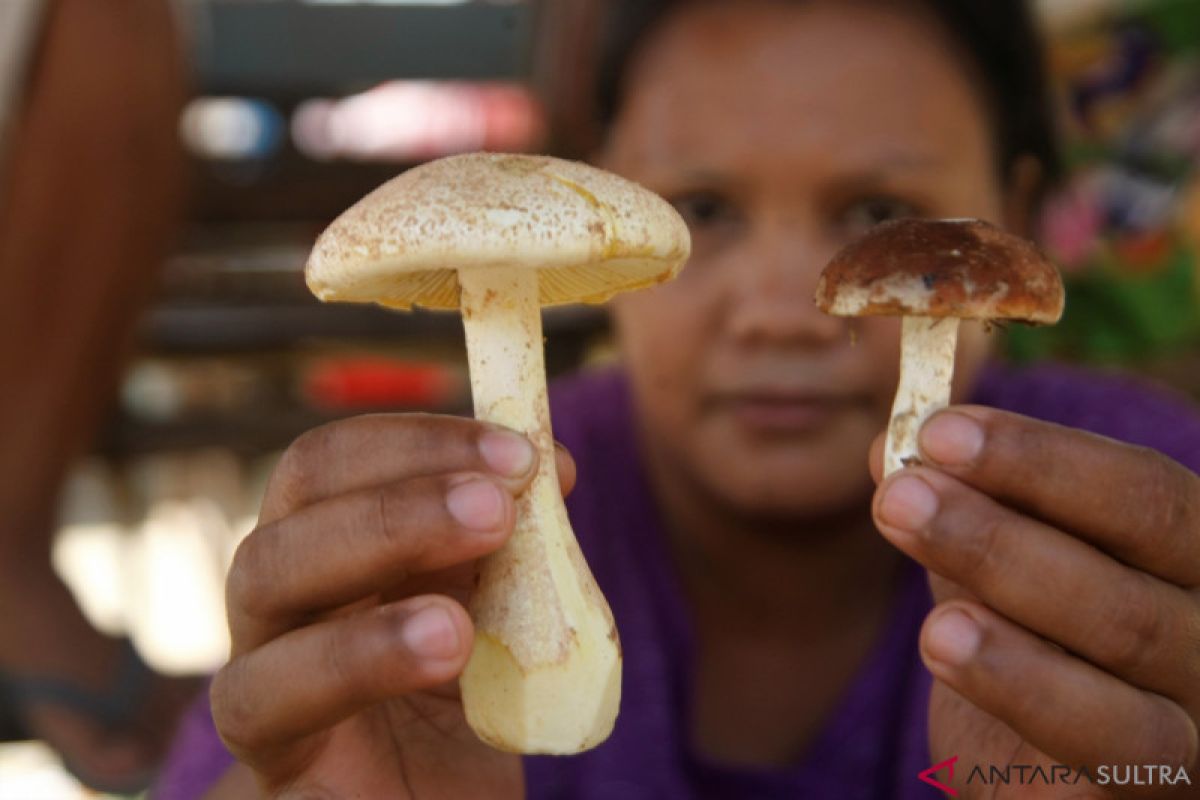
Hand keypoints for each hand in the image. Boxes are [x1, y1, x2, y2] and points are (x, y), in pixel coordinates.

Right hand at [209, 414, 575, 798]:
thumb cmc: (464, 701)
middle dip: (404, 490)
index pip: (345, 456)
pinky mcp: (265, 744)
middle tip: (500, 506)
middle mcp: (287, 582)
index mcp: (336, 537)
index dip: (424, 439)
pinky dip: (358, 658)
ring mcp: (261, 654)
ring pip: (264, 574)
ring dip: (375, 554)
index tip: (522, 452)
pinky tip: (444, 650)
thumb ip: (511, 540)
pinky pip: (265, 696)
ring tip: (467, 593)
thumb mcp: (496, 606)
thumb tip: (550, 464)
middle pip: (298, 493)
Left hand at [870, 408, 1199, 797]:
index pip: (1145, 494)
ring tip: (927, 609)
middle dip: (998, 536)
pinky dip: (1019, 696)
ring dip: (1008, 627)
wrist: (1051, 781)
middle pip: (1128, 586)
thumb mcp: (998, 576)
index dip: (1039, 458)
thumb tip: (886, 452)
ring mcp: (1199, 729)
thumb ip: (959, 515)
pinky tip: (944, 649)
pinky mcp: (1155, 794)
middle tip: (900, 497)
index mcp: (1194, 561)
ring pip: (1122, 673)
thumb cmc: (1035, 652)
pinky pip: (1103, 755)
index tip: (936, 432)